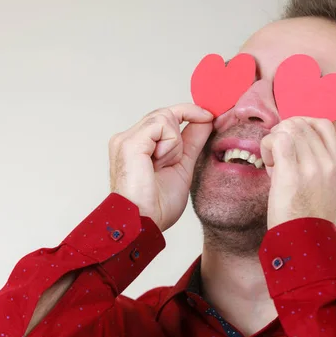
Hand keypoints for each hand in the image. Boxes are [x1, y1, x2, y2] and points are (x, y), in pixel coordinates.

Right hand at [109, 104, 213, 231]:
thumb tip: (206, 120)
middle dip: (179, 137)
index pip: (164, 117)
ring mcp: (125, 139)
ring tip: (163, 165)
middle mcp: (128, 138)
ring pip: (164, 117)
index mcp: (138, 145)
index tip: (210, 116)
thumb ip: (192, 141)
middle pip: (165, 114)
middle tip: (172, 162)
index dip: (189, 112)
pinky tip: (159, 162)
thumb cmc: (157, 206)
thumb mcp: (182, 166)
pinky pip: (160, 124)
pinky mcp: (128, 142)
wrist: (144, 223)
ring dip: (174, 143)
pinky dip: (169, 143)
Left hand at [260, 117, 335, 229]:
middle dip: (283, 133)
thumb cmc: (309, 222)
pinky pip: (278, 140)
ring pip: (289, 128)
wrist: (307, 245)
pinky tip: (268, 165)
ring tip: (273, 163)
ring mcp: (313, 168)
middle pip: (301, 123)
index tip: (289, 140)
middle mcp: (329, 163)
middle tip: (276, 155)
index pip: (323, 124)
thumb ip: (317, 168)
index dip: (301, 124)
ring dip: (274, 140)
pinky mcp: (293, 174)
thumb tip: (293, 146)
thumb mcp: (326, 190)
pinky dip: (268, 146)